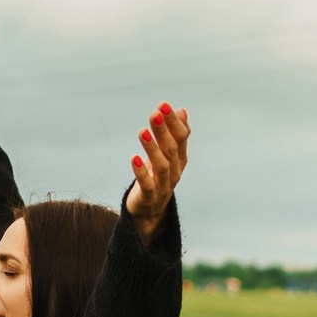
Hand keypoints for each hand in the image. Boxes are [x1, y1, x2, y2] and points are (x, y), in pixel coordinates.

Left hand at [127, 103, 189, 239]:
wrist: (150, 211)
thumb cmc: (157, 177)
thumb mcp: (166, 155)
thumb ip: (174, 134)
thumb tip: (182, 111)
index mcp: (180, 159)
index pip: (182, 138)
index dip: (174, 122)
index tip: (163, 105)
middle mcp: (175, 171)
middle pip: (172, 150)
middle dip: (164, 131)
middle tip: (155, 113)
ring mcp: (163, 185)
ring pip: (161, 166)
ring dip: (152, 148)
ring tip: (142, 131)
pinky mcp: (149, 197)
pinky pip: (147, 185)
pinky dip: (141, 172)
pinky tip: (133, 158)